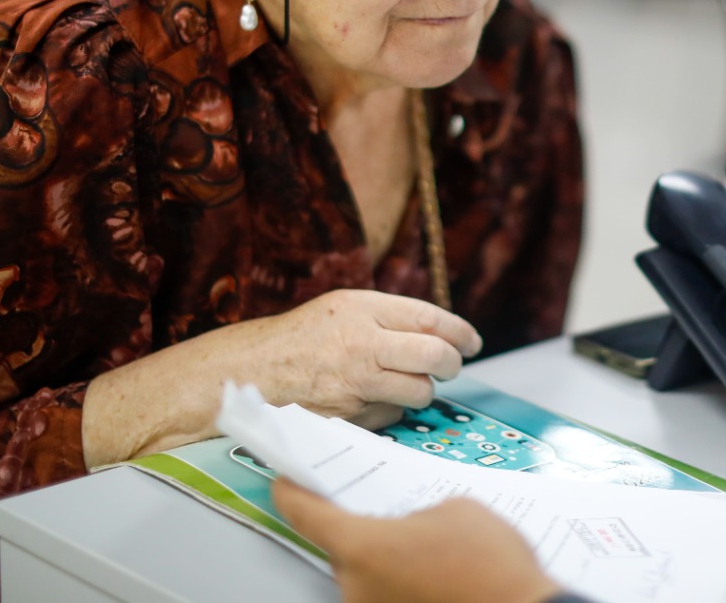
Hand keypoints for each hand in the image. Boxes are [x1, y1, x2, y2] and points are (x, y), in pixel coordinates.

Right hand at [251, 288, 483, 427]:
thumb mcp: (344, 308)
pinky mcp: (350, 417)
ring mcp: (356, 384)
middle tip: (451, 367)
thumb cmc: (303, 337)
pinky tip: (371, 399)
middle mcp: (362, 344)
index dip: (460, 332)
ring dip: (422, 390)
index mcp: (363, 309)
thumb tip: (441, 333)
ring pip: (420, 391)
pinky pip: (393, 416)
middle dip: (452, 364)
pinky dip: (391, 409)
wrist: (253, 371)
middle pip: (435, 357)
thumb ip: (389, 316)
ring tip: (406, 382)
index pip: (429, 319)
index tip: (472, 341)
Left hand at [271, 479, 560, 602]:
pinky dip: (407, 581)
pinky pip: (390, 594)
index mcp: (360, 546)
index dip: (291, 490)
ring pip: (369, 574)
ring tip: (432, 545)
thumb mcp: (455, 508)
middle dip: (364, 526)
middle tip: (391, 509)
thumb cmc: (487, 565)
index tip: (284, 478)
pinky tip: (440, 572)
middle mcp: (355, 586)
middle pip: (342, 547)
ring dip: (390, 558)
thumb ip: (418, 510)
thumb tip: (416, 525)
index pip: (304, 513)